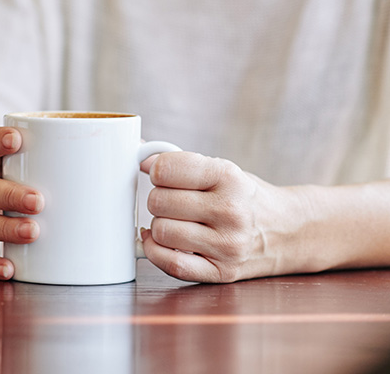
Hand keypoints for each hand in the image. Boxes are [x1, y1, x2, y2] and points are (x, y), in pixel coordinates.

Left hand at [140, 151, 293, 282]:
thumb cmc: (245, 197)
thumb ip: (179, 163)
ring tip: (176, 222)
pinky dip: (156, 252)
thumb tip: (138, 156)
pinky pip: (171, 264)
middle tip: (172, 202)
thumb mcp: (221, 170)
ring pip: (161, 231)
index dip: (155, 170)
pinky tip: (162, 242)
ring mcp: (228, 245)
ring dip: (160, 226)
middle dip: (158, 199)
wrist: (289, 231)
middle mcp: (231, 211)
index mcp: (229, 177)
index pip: (165, 169)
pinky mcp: (222, 272)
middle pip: (159, 202)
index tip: (161, 175)